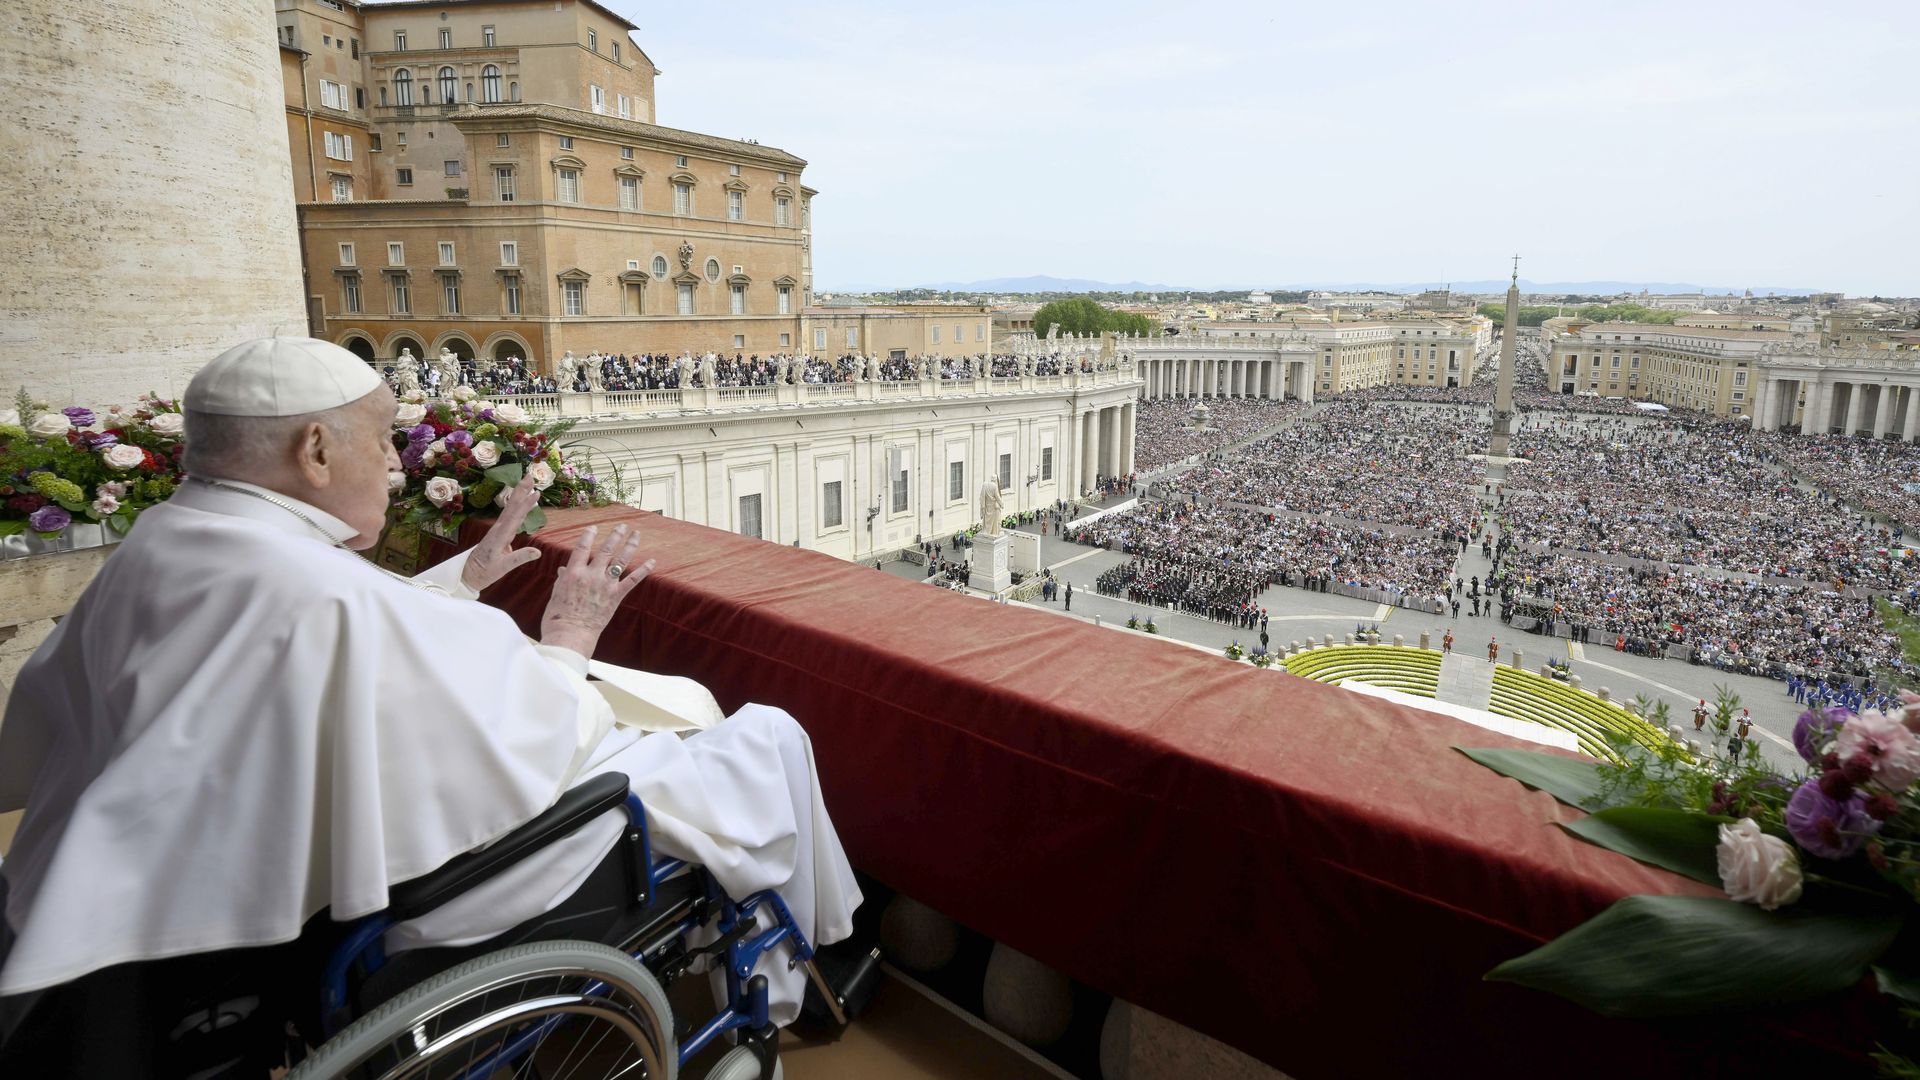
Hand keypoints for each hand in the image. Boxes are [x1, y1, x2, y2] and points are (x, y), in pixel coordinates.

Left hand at [461, 474, 543, 592]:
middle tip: (529, 475)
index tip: (536, 493)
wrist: (469, 572)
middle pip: (512, 505)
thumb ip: (520, 558)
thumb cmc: (486, 571)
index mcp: (501, 535)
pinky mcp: (499, 530)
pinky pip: (510, 513)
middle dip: (521, 490)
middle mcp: (499, 528)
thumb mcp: (503, 567)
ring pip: (510, 507)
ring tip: (527, 481)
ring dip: (519, 493)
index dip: (527, 505)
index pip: (516, 517)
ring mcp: (498, 528)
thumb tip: (538, 552)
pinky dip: (517, 503)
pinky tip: (521, 499)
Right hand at [540, 521, 653, 657]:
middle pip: (605, 550)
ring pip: (620, 560)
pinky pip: (632, 580)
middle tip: (622, 526)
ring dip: (630, 545)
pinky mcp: (616, 596)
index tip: (593, 527)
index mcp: (573, 573)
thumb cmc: (557, 617)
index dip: (588, 535)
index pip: (582, 548)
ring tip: (636, 534)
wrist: (570, 634)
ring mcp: (605, 585)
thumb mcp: (556, 594)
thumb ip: (563, 579)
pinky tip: (652, 561)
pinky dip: (643, 570)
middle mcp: (591, 575)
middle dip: (615, 536)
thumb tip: (564, 569)